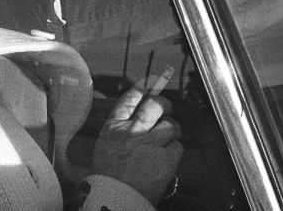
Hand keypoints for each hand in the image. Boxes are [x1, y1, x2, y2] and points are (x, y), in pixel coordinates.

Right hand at [91, 86, 182, 203]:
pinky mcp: (165, 158)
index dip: (143, 88)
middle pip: (156, 105)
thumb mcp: (104, 147)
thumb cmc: (107, 178)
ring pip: (171, 125)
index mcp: (113, 127)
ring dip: (172, 131)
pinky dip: (175, 151)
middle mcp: (132, 130)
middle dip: (165, 105)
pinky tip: (168, 158)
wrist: (114, 198)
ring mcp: (150, 143)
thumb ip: (117, 131)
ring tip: (169, 139)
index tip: (151, 83)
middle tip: (166, 110)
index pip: (131, 98)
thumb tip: (130, 118)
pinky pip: (178, 147)